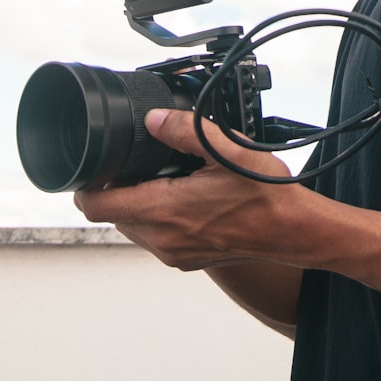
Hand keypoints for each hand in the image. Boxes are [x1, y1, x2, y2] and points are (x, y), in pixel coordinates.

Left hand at [73, 108, 298, 271]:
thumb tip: (154, 119)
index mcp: (165, 210)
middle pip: (112, 215)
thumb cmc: (266, 195)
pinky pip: (154, 238)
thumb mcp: (227, 150)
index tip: (95, 168)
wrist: (294, 231)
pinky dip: (156, 219)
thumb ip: (185, 130)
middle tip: (137, 166)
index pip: (96, 205)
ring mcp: (174, 254)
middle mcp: (163, 238)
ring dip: (136, 205)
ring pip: (132, 228)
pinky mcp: (185, 260)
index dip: (86, 185)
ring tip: (163, 181)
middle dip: (116, 190)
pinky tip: (181, 199)